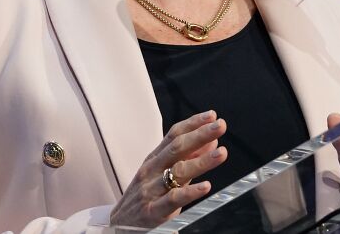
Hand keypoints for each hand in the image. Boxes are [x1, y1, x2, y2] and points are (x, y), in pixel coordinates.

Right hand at [109, 110, 228, 227]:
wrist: (118, 225)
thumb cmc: (147, 195)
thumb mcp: (164, 173)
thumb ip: (188, 158)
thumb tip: (212, 140)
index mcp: (154, 158)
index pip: (174, 135)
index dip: (193, 124)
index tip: (212, 115)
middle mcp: (151, 170)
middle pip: (177, 148)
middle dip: (200, 135)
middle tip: (220, 126)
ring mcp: (150, 189)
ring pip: (178, 171)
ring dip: (201, 161)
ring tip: (221, 153)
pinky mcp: (152, 210)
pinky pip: (173, 199)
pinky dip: (190, 192)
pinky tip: (206, 186)